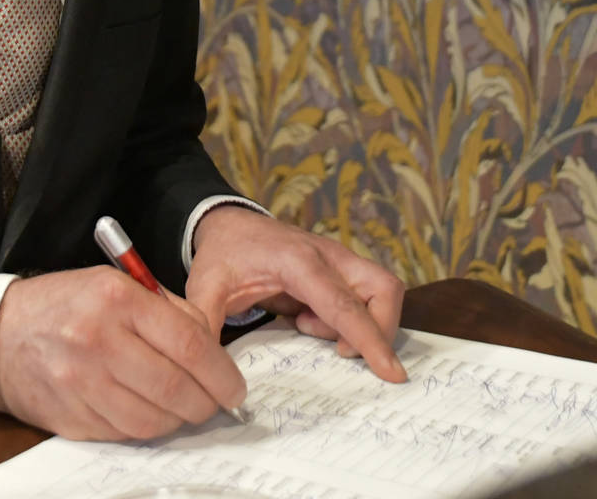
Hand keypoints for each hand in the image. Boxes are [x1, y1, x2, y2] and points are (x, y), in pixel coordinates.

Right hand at [0, 266, 246, 438]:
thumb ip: (169, 311)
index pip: (190, 345)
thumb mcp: (118, 285)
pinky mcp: (71, 416)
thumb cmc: (68, 304)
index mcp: (118, 300)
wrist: (1, 333)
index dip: (222, 374)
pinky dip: (147, 428)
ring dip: (179, 420)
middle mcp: (99, 341)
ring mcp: (81, 383)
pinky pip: (124, 433)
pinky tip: (151, 413)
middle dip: (207, 403)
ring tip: (185, 408)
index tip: (235, 388)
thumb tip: (214, 351)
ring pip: (152, 420)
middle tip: (217, 403)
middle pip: (175, 388)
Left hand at [184, 206, 406, 382]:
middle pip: (383, 290)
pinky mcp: (341, 269)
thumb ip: (205, 325)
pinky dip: (351, 319)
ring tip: (309, 329)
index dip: (370, 340)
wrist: (228, 224)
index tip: (392, 374)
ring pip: (382, 291)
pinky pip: (367, 296)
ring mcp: (339, 260)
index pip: (345, 305)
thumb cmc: (221, 254)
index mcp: (298, 262)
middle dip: (378, 332)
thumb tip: (206, 371)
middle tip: (336, 351)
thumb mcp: (204, 287)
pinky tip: (308, 321)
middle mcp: (329, 256)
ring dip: (361, 324)